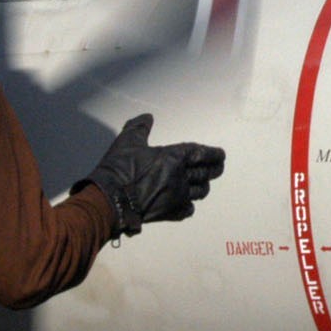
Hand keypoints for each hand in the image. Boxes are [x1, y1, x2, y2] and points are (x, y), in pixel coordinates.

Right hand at [80, 114, 225, 236]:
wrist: (109, 199)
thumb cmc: (118, 168)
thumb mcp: (127, 140)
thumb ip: (140, 126)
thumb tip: (148, 117)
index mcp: (174, 157)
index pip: (202, 154)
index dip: (214, 154)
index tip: (221, 155)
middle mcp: (180, 177)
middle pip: (206, 173)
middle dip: (214, 169)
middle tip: (218, 167)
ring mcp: (177, 196)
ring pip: (200, 191)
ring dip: (203, 186)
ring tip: (203, 184)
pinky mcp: (170, 213)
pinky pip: (187, 209)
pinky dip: (189, 206)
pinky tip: (186, 204)